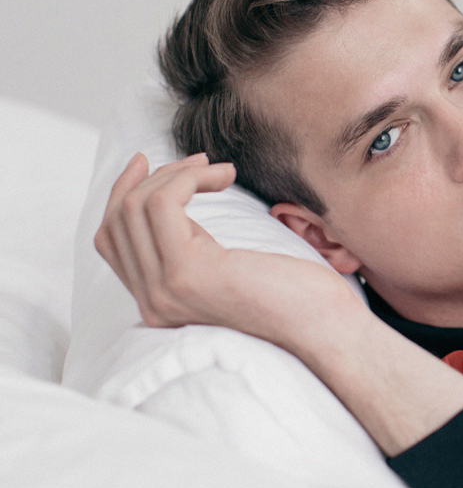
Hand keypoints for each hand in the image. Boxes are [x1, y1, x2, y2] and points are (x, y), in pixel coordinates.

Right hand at [94, 152, 357, 347]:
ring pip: (136, 208)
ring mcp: (165, 291)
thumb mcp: (228, 268)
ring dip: (176, 174)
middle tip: (197, 161)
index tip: (147, 163)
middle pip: (118, 220)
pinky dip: (190, 178)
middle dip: (153, 178)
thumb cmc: (295, 295)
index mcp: (160, 303)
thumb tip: (170, 201)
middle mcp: (153, 303)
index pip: (112, 241)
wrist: (325, 325)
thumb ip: (193, 250)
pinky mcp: (186, 274)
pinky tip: (225, 176)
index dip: (123, 194)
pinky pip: (163, 204)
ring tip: (217, 170)